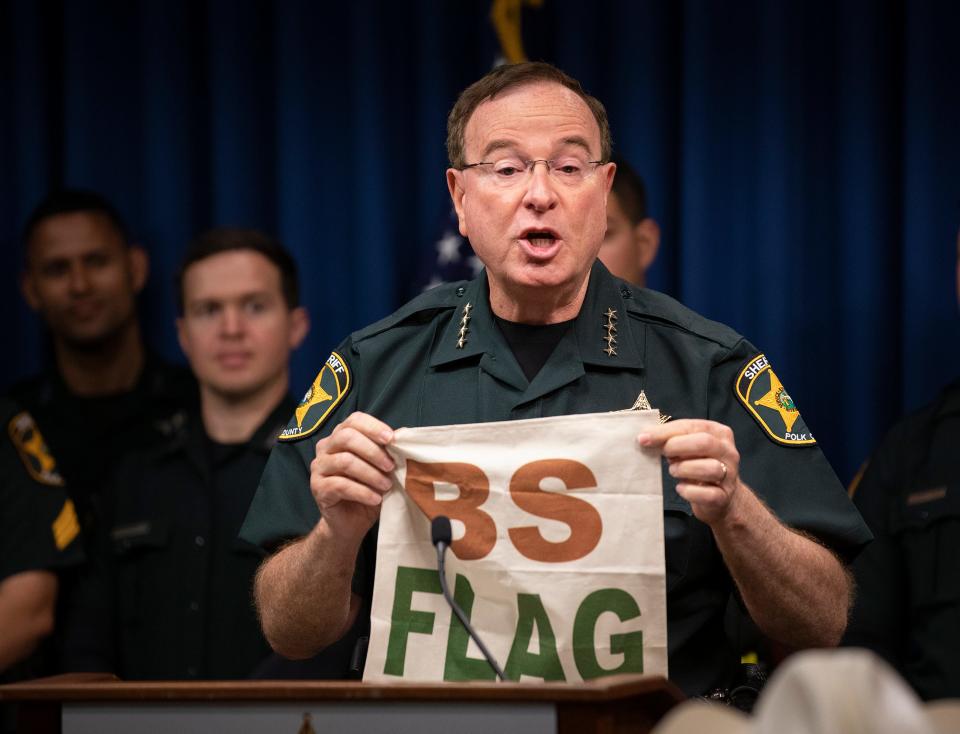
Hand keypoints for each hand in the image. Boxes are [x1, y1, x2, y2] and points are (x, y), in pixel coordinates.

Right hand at [310, 412, 394, 540]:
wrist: (350, 522)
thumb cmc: (368, 489)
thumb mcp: (380, 468)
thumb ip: (386, 452)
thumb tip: (402, 439)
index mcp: (341, 436)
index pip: (354, 421)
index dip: (373, 427)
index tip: (391, 439)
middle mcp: (326, 447)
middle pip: (347, 437)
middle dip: (373, 451)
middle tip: (391, 466)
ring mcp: (319, 467)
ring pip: (345, 461)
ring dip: (371, 474)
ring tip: (386, 486)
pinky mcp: (318, 488)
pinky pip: (340, 485)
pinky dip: (362, 492)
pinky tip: (375, 499)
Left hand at [638, 419, 741, 525]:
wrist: (720, 497)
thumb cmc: (698, 466)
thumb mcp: (687, 447)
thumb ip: (671, 439)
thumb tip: (645, 437)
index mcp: (719, 433)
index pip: (691, 426)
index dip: (666, 432)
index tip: (644, 438)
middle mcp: (728, 452)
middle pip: (704, 442)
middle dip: (677, 446)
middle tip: (664, 454)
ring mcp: (729, 475)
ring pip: (709, 468)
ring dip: (684, 469)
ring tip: (674, 471)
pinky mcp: (723, 496)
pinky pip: (708, 494)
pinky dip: (690, 491)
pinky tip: (681, 488)